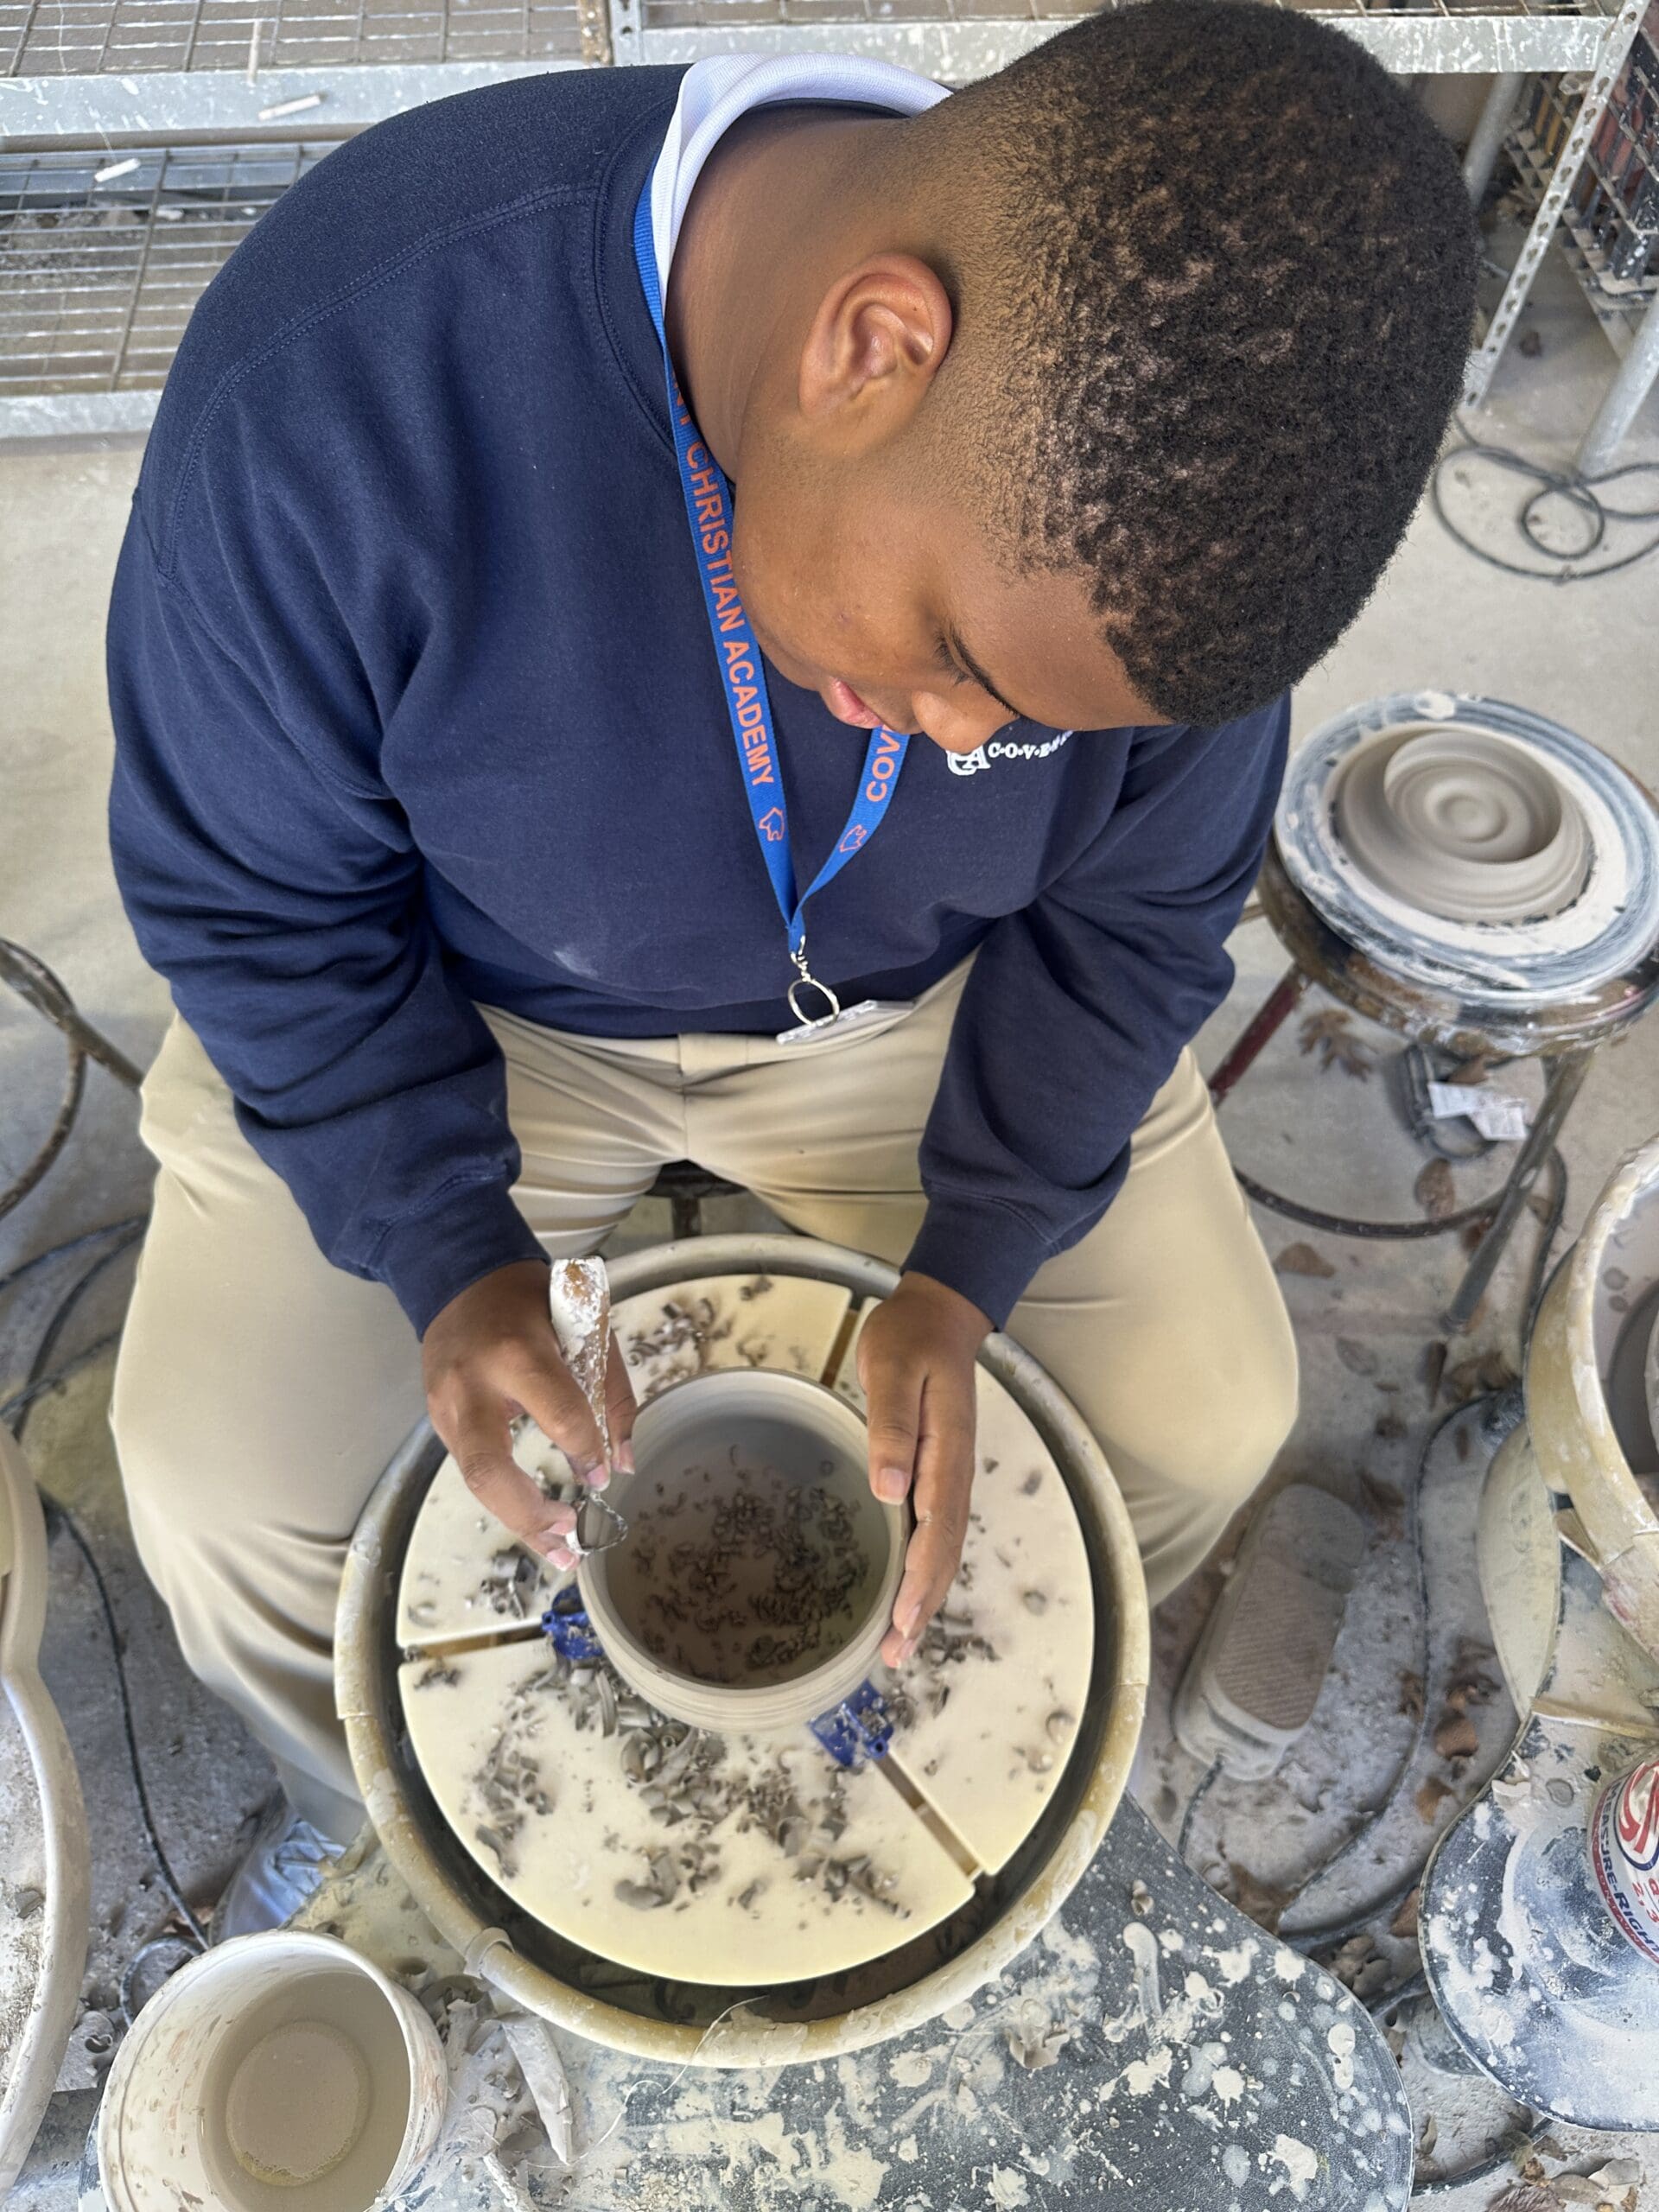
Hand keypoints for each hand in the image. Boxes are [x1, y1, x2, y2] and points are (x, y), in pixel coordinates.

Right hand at [422, 1259, 638, 1569]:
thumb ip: (611, 1393)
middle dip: (529, 1514)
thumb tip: (620, 1464)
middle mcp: (472, 1387)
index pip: (558, 1415)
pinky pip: (472, 1466)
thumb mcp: (587, 1327)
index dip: (586, 1451)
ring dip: (517, 1520)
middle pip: (488, 1469)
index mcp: (517, 1354)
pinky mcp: (438, 1419)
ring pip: (474, 1479)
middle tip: (569, 1537)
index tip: (601, 1474)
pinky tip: (533, 1520)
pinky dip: (503, 1498)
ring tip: (558, 1550)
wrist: (461, 1276)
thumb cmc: (535, 1301)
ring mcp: (445, 1407)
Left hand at [857, 1270, 990, 1667]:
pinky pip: (936, 1533)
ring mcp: (950, 1476)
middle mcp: (955, 1473)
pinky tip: (906, 1593)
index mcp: (947, 1453)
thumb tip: (891, 1488)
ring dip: (924, 1597)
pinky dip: (924, 1571)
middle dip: (922, 1607)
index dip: (920, 1578)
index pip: (937, 1529)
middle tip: (894, 1656)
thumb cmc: (911, 1340)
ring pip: (943, 1549)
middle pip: (944, 1552)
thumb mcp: (894, 1371)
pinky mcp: (939, 1474)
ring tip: (898, 1644)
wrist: (941, 1315)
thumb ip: (893, 1426)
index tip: (901, 1619)